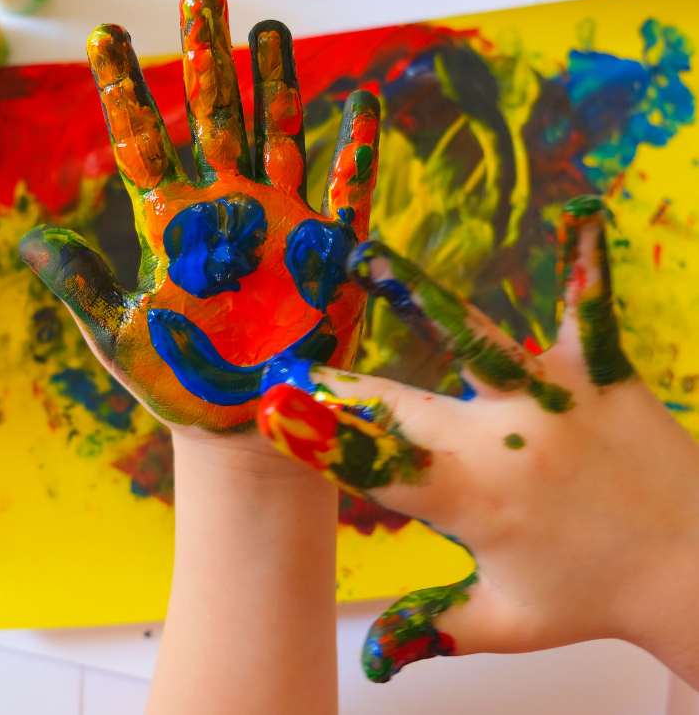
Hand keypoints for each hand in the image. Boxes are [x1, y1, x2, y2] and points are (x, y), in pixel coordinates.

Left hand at [20, 0, 379, 435]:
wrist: (242, 425)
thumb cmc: (182, 383)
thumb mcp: (120, 337)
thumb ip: (82, 286)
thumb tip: (30, 241)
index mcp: (172, 226)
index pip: (145, 141)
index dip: (126, 88)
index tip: (106, 35)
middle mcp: (227, 211)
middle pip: (217, 118)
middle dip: (209, 59)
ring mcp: (281, 226)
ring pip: (281, 137)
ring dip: (278, 85)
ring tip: (270, 28)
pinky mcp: (329, 256)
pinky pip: (347, 195)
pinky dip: (355, 152)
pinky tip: (360, 102)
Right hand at [259, 196, 698, 684]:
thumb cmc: (597, 600)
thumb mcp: (506, 623)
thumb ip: (428, 630)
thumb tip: (367, 663)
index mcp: (474, 504)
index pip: (376, 466)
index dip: (317, 437)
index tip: (270, 406)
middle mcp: (506, 447)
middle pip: (399, 404)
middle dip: (336, 382)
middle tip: (288, 352)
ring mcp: (556, 404)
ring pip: (475, 342)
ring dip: (417, 299)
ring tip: (367, 259)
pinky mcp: (604, 375)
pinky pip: (589, 311)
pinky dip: (581, 267)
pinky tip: (577, 213)